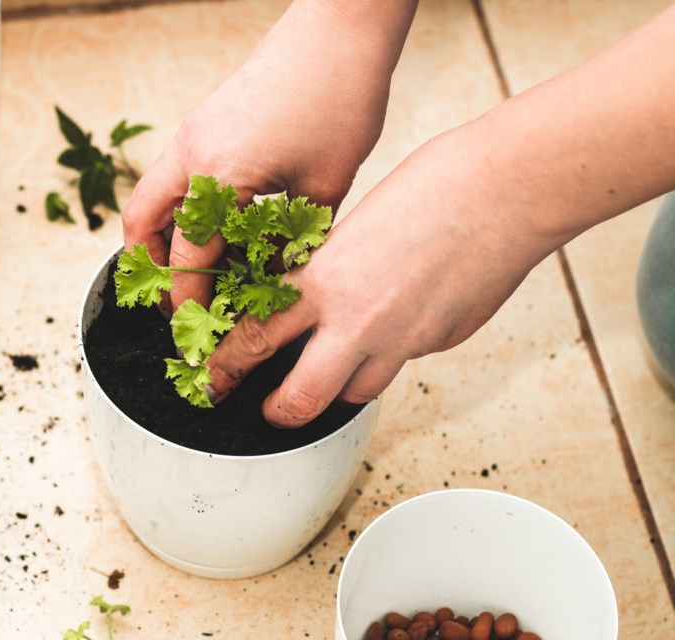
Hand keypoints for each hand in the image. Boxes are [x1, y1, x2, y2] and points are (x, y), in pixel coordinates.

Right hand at [122, 0, 417, 310]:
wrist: (339, 29)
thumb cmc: (339, 98)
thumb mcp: (325, 185)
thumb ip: (296, 238)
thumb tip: (279, 274)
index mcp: (218, 174)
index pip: (189, 256)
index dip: (190, 300)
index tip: (196, 331)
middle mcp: (192, 153)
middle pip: (142, 223)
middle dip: (153, 269)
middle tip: (177, 301)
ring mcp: (193, 132)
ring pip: (152, 196)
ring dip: (162, 236)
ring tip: (191, 270)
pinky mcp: (205, 121)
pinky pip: (174, 176)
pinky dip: (181, 208)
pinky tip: (216, 225)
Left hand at [206, 131, 559, 427]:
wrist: (503, 191)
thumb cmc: (433, 188)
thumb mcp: (353, 228)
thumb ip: (330, 273)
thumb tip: (322, 305)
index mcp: (324, 280)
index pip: (257, 338)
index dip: (227, 365)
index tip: (214, 376)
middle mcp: (359, 320)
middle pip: (300, 397)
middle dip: (277, 413)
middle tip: (269, 412)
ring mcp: (403, 340)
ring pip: (355, 392)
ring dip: (338, 388)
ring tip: (333, 374)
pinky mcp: (441, 343)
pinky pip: (403, 364)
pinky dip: (389, 356)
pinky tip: (397, 326)